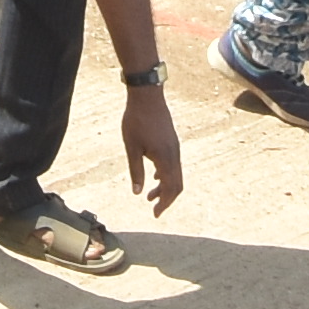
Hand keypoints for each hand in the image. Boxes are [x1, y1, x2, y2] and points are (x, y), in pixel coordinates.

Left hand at [119, 81, 181, 212]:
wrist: (147, 96)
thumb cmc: (136, 120)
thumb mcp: (132, 147)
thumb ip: (136, 171)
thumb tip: (137, 192)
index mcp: (165, 158)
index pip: (170, 188)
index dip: (164, 203)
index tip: (155, 213)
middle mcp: (174, 154)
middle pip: (177, 184)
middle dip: (166, 198)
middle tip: (154, 208)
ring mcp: (175, 147)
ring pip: (175, 173)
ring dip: (165, 186)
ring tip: (150, 195)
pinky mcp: (172, 141)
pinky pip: (173, 164)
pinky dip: (166, 174)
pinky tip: (154, 175)